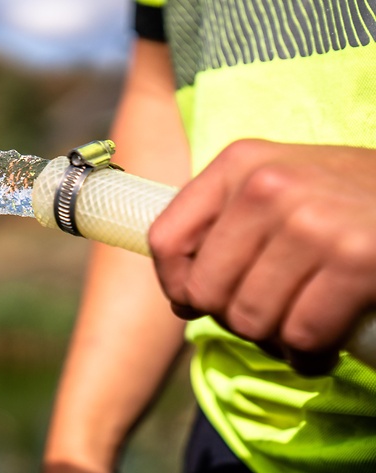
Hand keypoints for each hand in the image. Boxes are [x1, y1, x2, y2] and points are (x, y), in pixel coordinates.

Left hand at [148, 139, 375, 374]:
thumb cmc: (350, 196)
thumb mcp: (280, 183)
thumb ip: (227, 222)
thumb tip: (182, 297)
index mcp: (239, 163)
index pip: (165, 239)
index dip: (174, 284)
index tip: (194, 302)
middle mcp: (266, 187)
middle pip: (206, 290)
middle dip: (232, 319)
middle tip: (265, 317)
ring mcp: (311, 223)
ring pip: (251, 319)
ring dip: (273, 341)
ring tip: (296, 331)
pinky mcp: (356, 261)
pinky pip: (303, 336)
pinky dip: (310, 357)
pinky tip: (322, 349)